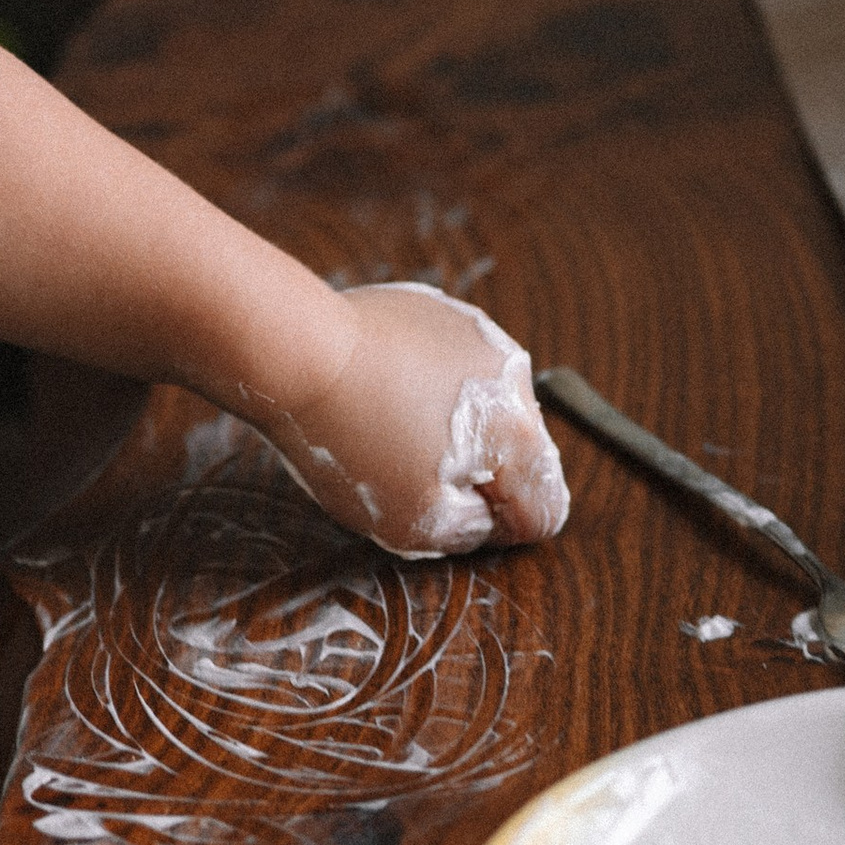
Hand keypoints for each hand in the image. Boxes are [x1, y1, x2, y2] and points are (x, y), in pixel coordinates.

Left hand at [258, 281, 568, 556]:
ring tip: (391, 427)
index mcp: (520, 434)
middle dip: (478, 474)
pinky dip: (427, 386)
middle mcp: (515, 377)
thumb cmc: (352, 443)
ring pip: (486, 405)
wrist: (300, 351)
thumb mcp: (412, 525)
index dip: (501, 530)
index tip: (453, 519)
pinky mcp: (441, 312)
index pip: (544, 508)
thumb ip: (470, 532)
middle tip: (413, 474)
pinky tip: (380, 391)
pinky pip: (451, 366)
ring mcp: (480, 335)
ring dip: (454, 427)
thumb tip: (489, 518)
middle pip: (519, 453)